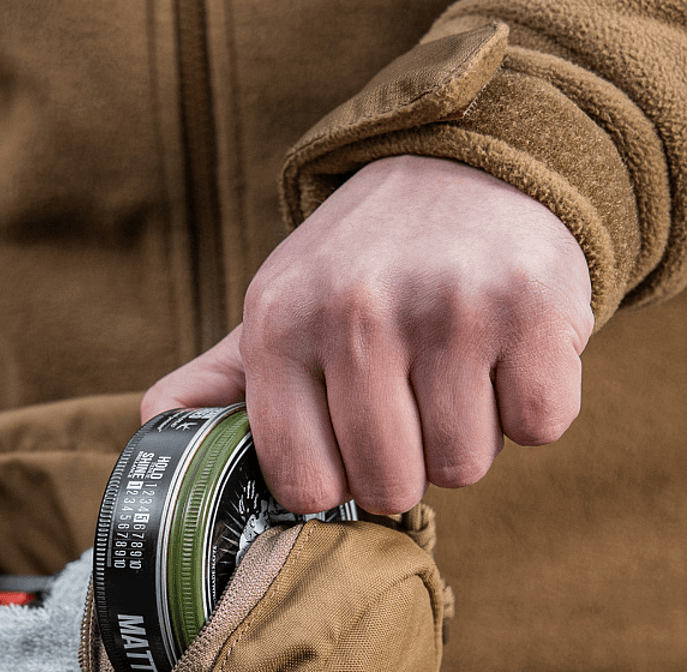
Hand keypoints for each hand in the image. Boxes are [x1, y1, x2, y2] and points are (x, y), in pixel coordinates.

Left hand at [141, 155, 593, 513]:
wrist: (468, 164)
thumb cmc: (361, 266)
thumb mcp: (279, 308)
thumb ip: (218, 380)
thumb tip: (152, 428)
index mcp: (280, 326)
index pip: (306, 486)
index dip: (334, 486)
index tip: (345, 450)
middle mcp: (357, 314)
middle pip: (391, 487)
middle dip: (405, 466)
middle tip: (409, 405)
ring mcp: (450, 308)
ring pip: (465, 467)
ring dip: (466, 437)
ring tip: (455, 374)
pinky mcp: (537, 306)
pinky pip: (540, 425)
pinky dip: (531, 407)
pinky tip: (506, 356)